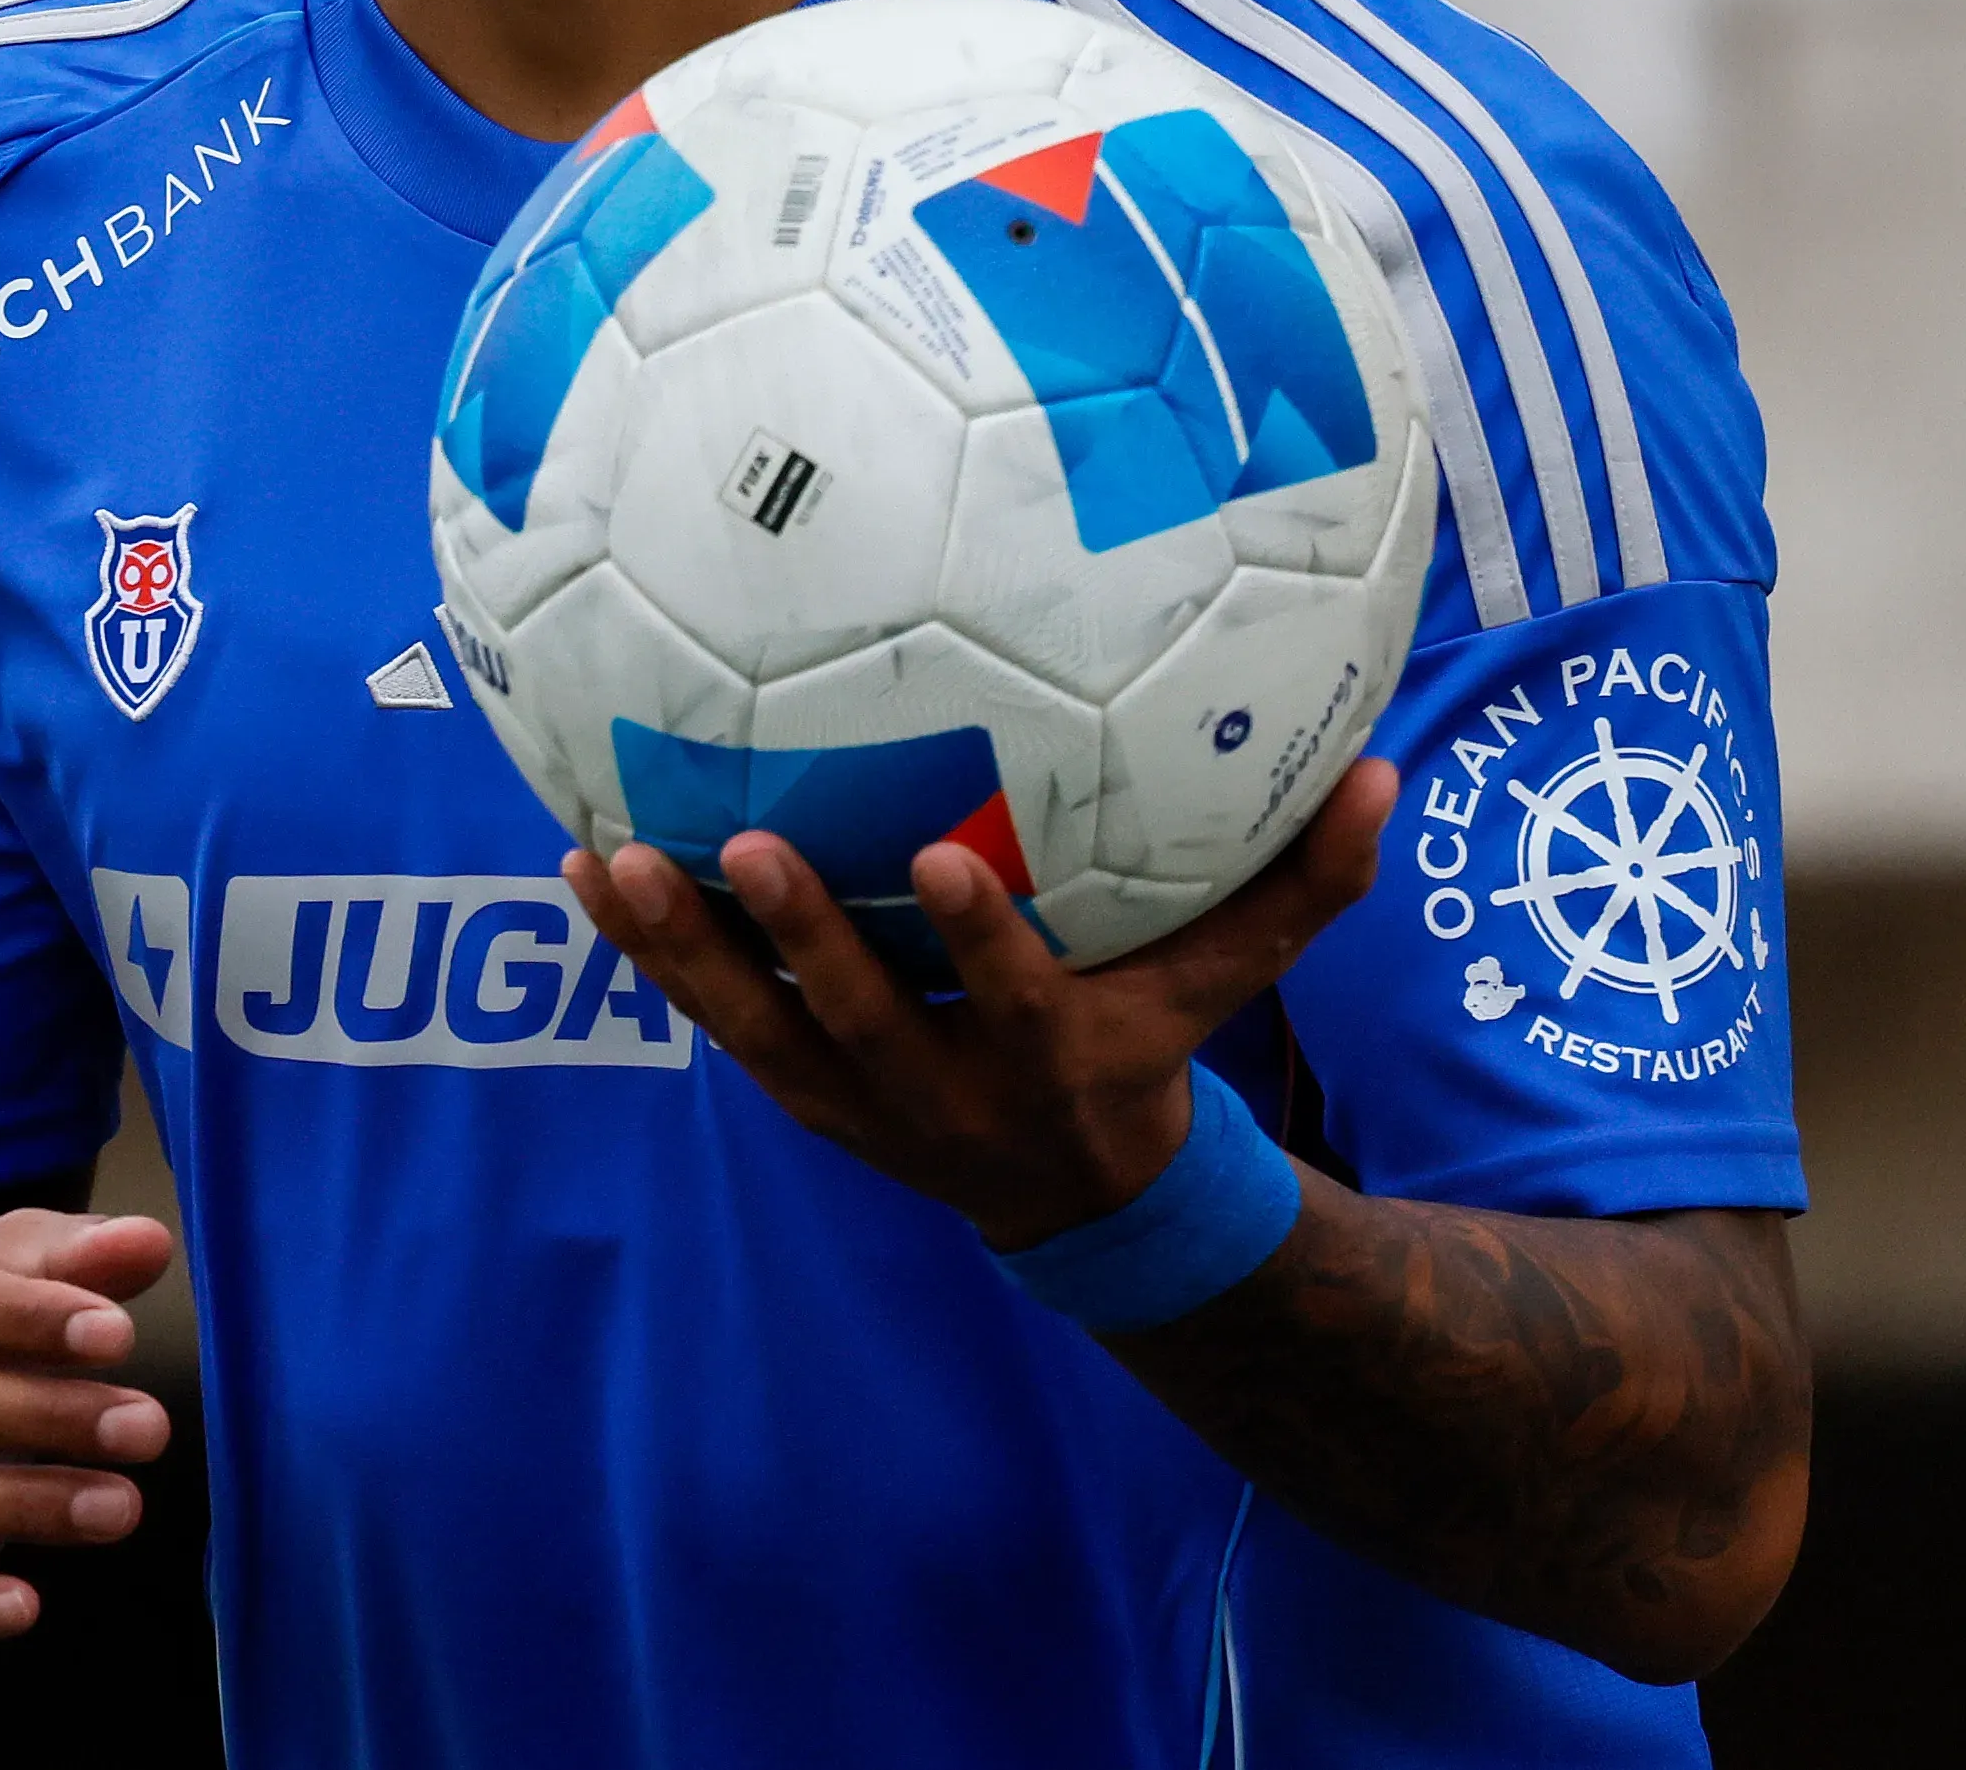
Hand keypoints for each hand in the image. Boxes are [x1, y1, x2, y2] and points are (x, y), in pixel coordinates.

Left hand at [564, 757, 1396, 1250]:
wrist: (1078, 1198)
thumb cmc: (1152, 1046)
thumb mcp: (1229, 984)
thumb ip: (1301, 886)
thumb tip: (1379, 766)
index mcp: (1056, 1053)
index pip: (1016, 997)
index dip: (977, 940)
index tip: (939, 856)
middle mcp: (948, 1088)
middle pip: (865, 1022)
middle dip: (806, 943)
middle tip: (747, 845)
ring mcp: (861, 1101)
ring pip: (760, 1033)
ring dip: (685, 953)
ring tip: (617, 862)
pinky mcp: (799, 1091)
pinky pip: (713, 1024)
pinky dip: (650, 956)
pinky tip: (586, 869)